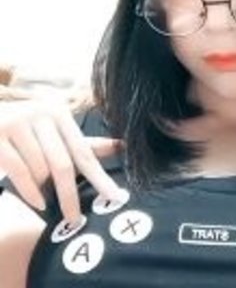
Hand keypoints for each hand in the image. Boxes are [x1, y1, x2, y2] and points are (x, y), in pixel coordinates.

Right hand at [0, 101, 122, 224]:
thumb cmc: (27, 130)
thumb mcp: (56, 132)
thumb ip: (85, 143)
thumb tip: (123, 145)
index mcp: (60, 113)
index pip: (83, 151)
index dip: (99, 176)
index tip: (114, 196)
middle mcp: (41, 113)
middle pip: (63, 164)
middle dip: (70, 195)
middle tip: (75, 219)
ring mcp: (17, 122)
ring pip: (40, 170)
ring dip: (44, 188)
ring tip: (46, 196)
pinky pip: (19, 171)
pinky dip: (29, 192)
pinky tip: (38, 203)